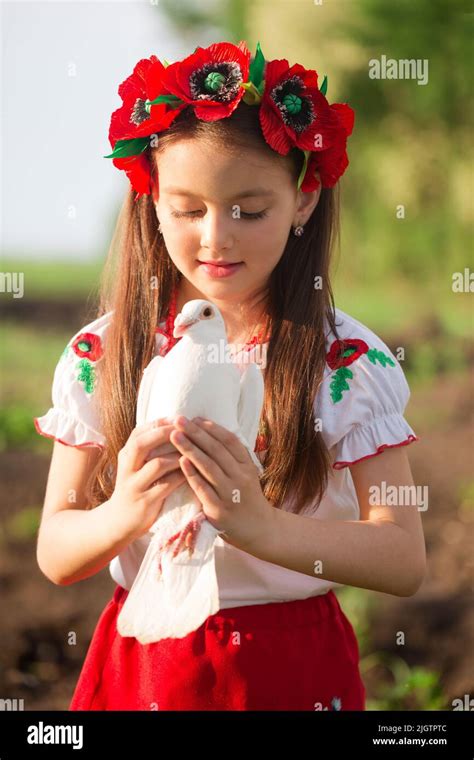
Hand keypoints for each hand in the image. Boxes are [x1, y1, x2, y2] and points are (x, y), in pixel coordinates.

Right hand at [109, 418, 185, 540]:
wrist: (118, 522)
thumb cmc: (135, 488)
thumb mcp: (135, 466)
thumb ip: (149, 449)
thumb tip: (174, 425)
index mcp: (126, 455)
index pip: (139, 432)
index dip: (160, 422)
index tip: (179, 417)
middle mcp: (127, 467)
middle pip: (142, 443)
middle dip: (166, 433)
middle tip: (186, 429)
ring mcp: (134, 485)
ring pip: (157, 464)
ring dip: (178, 455)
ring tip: (195, 449)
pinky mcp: (145, 502)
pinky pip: (166, 485)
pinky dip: (182, 476)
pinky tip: (194, 471)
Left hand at [170, 415, 274, 551]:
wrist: (260, 530)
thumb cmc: (246, 498)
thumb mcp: (246, 474)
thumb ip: (232, 458)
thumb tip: (209, 433)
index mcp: (247, 465)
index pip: (229, 441)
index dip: (212, 428)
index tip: (195, 418)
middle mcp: (241, 477)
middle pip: (216, 450)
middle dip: (196, 433)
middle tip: (179, 419)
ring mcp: (230, 494)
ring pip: (209, 467)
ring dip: (190, 449)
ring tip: (174, 435)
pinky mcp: (219, 510)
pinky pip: (204, 489)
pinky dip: (192, 475)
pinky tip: (181, 462)